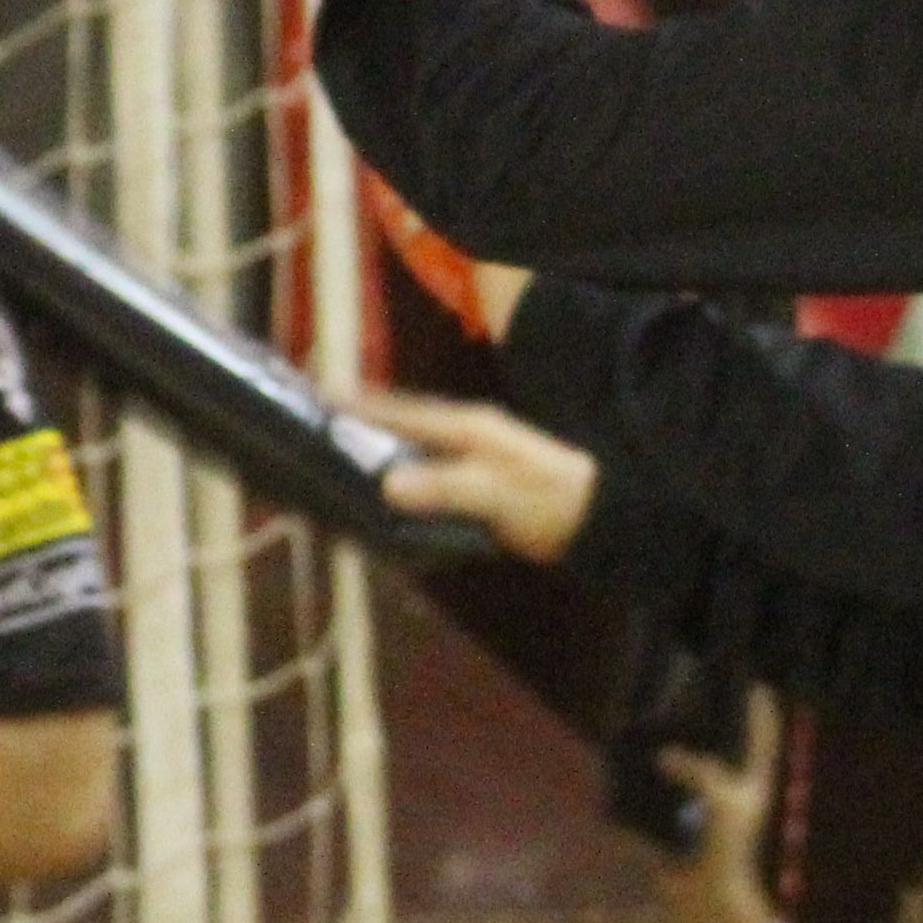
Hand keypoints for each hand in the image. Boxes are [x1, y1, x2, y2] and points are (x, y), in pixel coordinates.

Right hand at [344, 389, 596, 565]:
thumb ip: (444, 486)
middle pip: (407, 424)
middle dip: (367, 426)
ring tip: (345, 465)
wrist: (596, 521)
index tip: (327, 402)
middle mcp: (468, 435)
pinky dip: (406, 478)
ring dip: (384, 454)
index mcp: (469, 426)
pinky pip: (431, 473)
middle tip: (326, 433)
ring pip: (418, 449)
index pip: (407, 410)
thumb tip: (388, 484)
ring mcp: (475, 457)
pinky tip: (387, 498)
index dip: (367, 406)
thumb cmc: (546, 500)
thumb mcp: (495, 492)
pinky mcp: (481, 483)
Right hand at [648, 709, 783, 922]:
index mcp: (753, 779)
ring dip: (674, 742)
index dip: (756, 702)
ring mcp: (702, 801)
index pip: (761, 730)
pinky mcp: (675, 817)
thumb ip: (698, 770)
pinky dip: (649, 771)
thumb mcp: (723, 802)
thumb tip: (664, 755)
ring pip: (690, 759)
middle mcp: (730, 785)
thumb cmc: (726, 849)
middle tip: (688, 688)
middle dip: (709, 716)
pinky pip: (662, 785)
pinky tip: (633, 754)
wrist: (704, 900)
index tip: (745, 674)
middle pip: (724, 739)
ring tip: (657, 716)